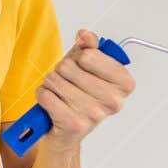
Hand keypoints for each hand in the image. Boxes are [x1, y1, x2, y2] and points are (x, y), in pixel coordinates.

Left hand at [34, 28, 134, 148]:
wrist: (65, 133)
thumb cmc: (78, 96)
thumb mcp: (86, 67)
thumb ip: (89, 47)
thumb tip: (85, 35)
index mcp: (124, 83)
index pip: (90, 55)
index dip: (79, 57)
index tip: (83, 67)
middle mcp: (113, 101)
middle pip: (69, 66)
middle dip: (62, 71)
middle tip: (68, 84)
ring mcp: (94, 114)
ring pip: (55, 80)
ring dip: (51, 84)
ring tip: (60, 95)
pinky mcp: (73, 124)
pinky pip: (46, 95)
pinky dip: (43, 96)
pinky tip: (51, 104)